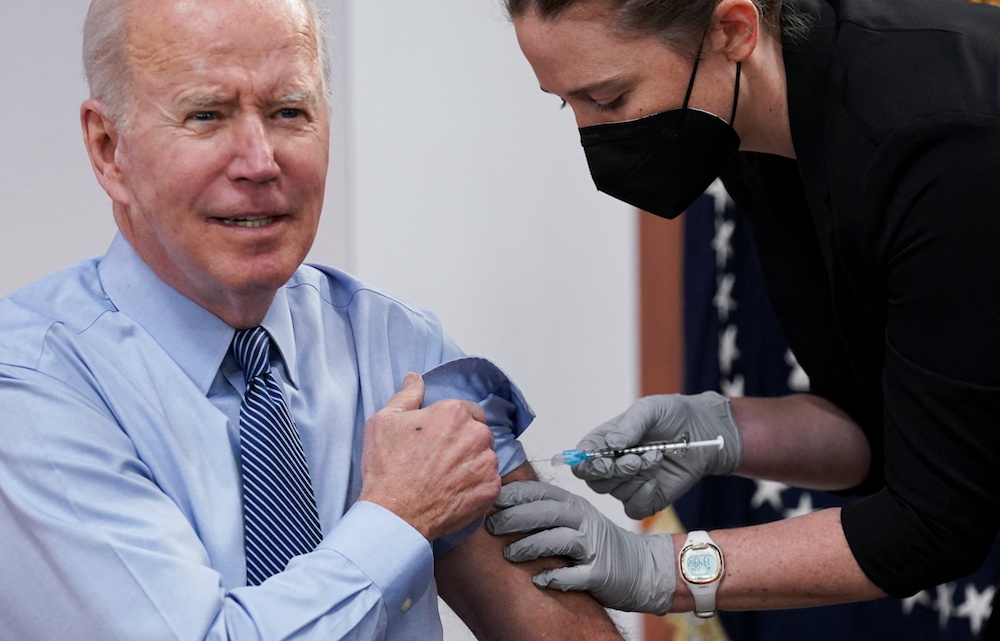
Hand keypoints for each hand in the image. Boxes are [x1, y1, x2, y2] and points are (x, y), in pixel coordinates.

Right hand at [358, 372, 499, 540]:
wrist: (395, 514)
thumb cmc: (387, 468)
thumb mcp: (384, 421)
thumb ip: (406, 396)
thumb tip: (415, 378)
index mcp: (454, 412)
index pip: (467, 410)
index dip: (451, 425)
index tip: (438, 439)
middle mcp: (477, 434)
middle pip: (478, 433)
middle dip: (464, 443)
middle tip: (439, 461)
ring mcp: (487, 463)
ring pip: (485, 458)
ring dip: (472, 465)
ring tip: (445, 479)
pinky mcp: (491, 490)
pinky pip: (490, 483)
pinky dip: (476, 487)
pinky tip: (454, 493)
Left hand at [487, 481, 675, 614]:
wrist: (643, 568)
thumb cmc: (599, 545)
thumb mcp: (576, 520)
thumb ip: (547, 514)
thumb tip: (502, 510)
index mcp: (575, 506)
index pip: (542, 492)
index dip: (516, 493)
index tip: (492, 500)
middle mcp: (584, 521)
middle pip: (546, 512)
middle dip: (515, 517)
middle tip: (491, 526)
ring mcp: (593, 546)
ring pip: (557, 539)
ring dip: (529, 546)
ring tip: (509, 554)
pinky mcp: (600, 573)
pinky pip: (574, 574)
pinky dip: (555, 577)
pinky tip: (539, 580)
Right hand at [574, 392, 742, 518]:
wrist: (703, 431)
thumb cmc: (672, 415)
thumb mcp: (650, 410)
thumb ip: (629, 425)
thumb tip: (611, 445)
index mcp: (604, 441)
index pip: (581, 460)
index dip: (585, 464)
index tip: (603, 461)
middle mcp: (612, 464)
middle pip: (594, 481)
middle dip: (614, 471)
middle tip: (635, 459)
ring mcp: (629, 483)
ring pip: (615, 492)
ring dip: (635, 477)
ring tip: (656, 457)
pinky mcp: (647, 498)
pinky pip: (634, 508)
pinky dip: (643, 495)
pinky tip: (656, 480)